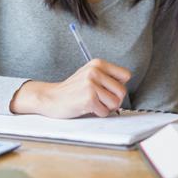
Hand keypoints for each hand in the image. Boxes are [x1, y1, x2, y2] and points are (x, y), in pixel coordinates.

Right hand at [9, 59, 130, 117]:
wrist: (51, 98)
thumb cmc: (73, 90)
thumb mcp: (90, 75)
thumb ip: (107, 78)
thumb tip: (124, 90)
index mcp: (98, 63)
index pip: (126, 75)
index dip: (118, 86)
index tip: (107, 89)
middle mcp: (95, 71)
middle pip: (122, 91)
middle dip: (113, 100)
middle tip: (99, 100)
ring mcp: (91, 84)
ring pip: (115, 103)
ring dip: (105, 108)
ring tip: (93, 103)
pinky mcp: (88, 98)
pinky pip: (104, 112)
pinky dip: (97, 113)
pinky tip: (86, 107)